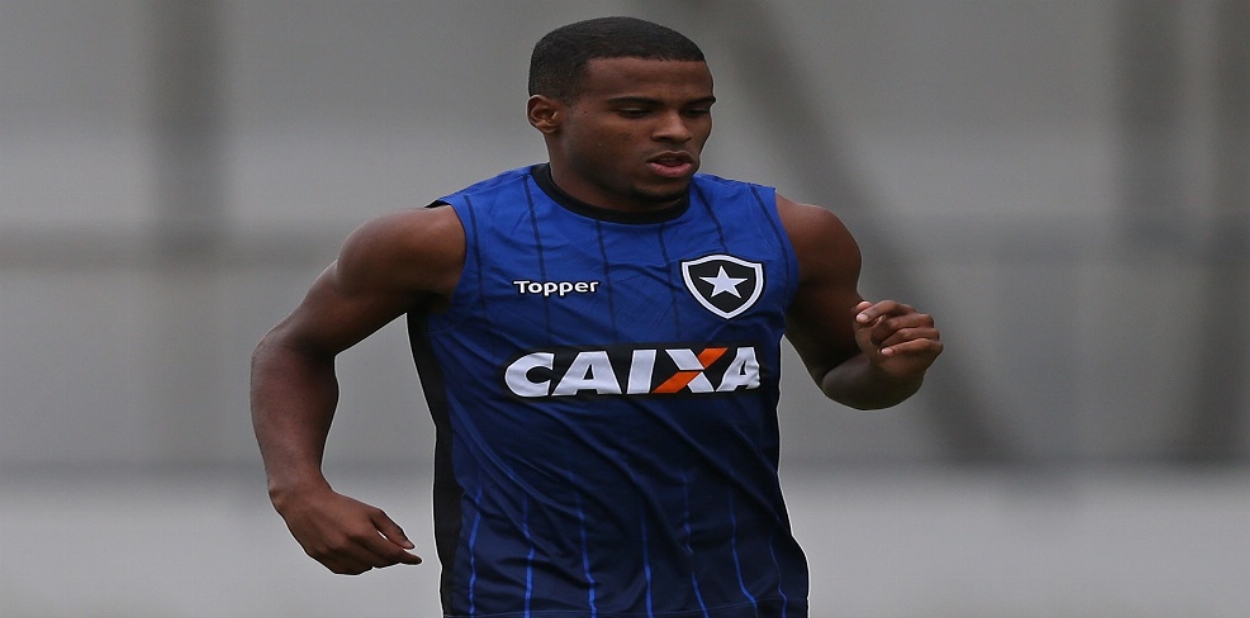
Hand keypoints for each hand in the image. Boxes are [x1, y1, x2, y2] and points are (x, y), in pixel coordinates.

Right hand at [275, 486, 421, 574]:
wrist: (307, 503)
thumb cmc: (336, 505)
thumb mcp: (371, 512)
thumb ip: (391, 530)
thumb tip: (406, 544)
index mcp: (361, 532)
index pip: (391, 553)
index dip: (406, 558)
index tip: (414, 560)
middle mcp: (346, 546)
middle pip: (380, 563)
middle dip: (390, 558)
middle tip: (392, 550)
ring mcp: (334, 555)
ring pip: (365, 569)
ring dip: (373, 562)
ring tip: (370, 548)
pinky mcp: (323, 559)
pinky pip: (348, 571)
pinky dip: (357, 566)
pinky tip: (358, 555)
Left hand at [853, 299, 941, 377]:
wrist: (890, 369)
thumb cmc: (879, 346)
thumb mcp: (863, 332)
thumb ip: (859, 317)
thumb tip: (861, 304)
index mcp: (904, 310)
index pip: (890, 305)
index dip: (874, 312)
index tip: (860, 320)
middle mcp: (919, 317)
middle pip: (894, 321)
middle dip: (878, 333)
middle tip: (872, 342)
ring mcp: (930, 330)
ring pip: (904, 333)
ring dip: (887, 343)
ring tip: (879, 350)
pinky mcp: (935, 345)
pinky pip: (919, 344)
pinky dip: (900, 349)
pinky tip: (885, 353)